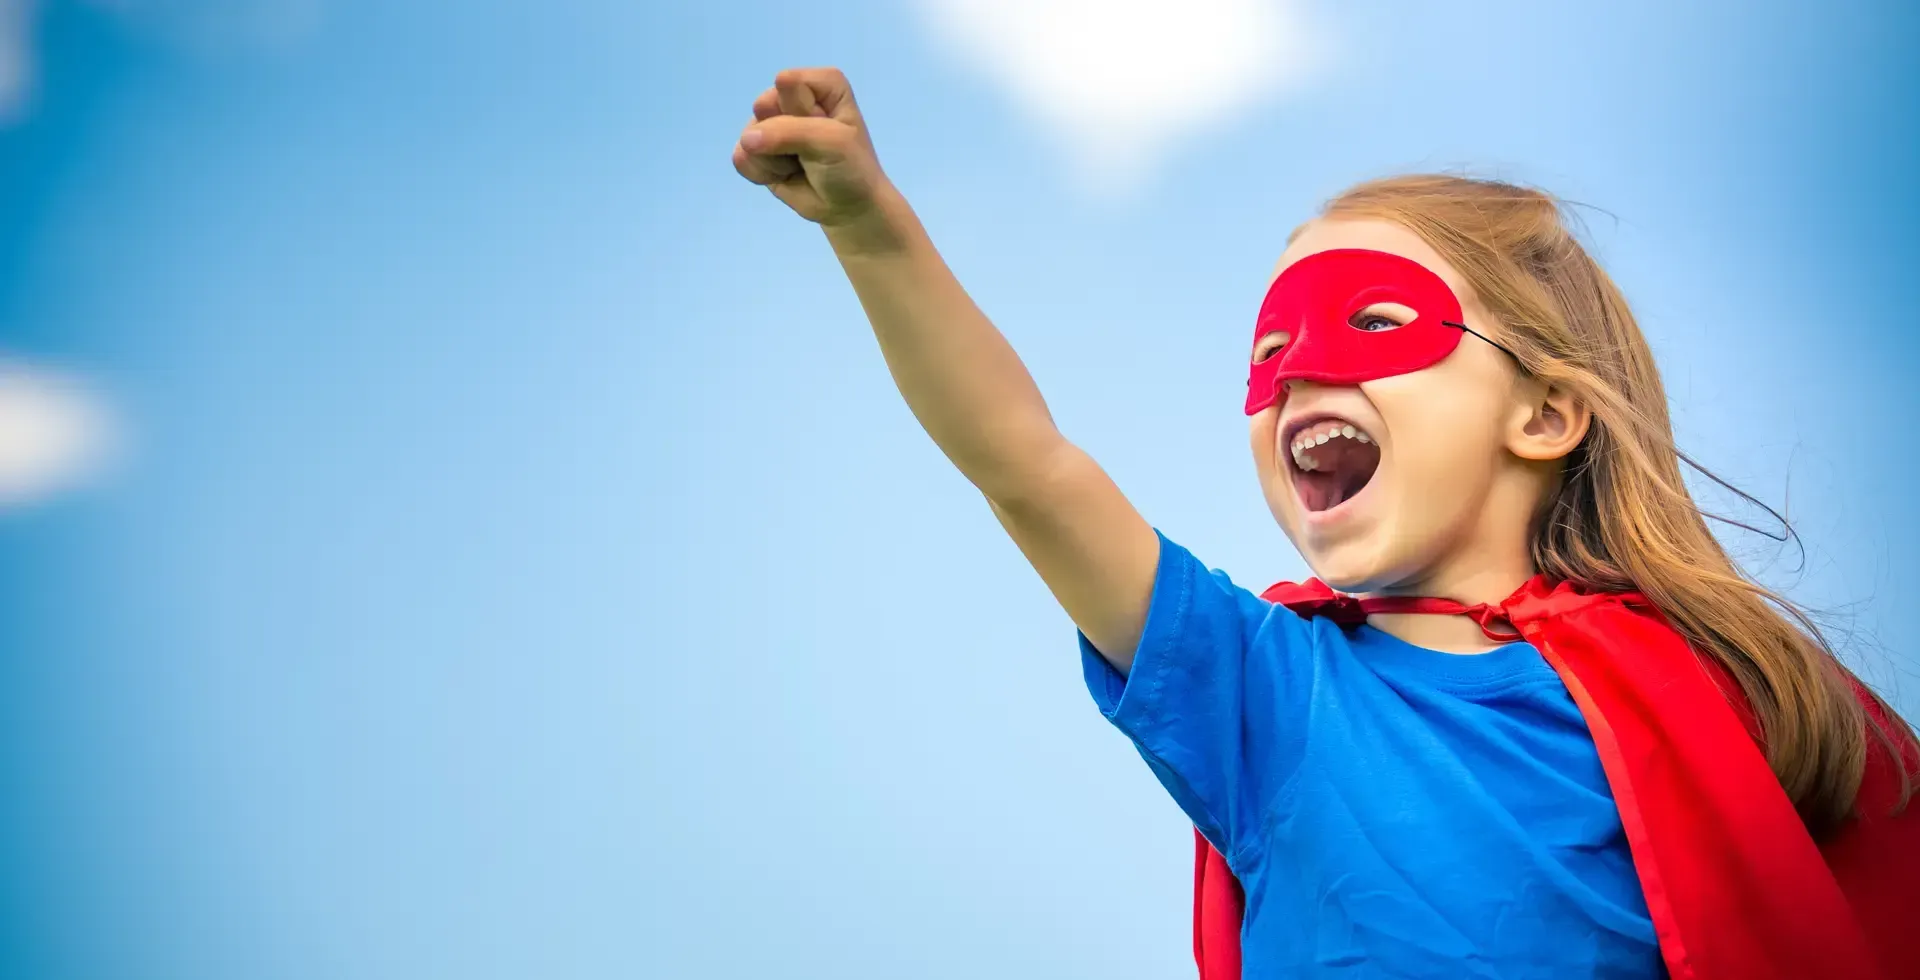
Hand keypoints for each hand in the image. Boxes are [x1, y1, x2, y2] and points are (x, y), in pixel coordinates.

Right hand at [732, 68, 898, 244]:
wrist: (848, 209)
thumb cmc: (850, 168)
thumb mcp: (830, 142)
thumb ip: (789, 131)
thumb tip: (746, 138)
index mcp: (820, 83)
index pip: (789, 83)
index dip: (801, 110)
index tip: (825, 130)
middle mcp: (793, 97)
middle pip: (764, 105)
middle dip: (782, 136)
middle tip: (810, 151)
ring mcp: (773, 124)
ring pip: (749, 134)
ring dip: (774, 159)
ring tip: (800, 166)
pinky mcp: (758, 150)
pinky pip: (741, 156)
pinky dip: (762, 172)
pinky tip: (784, 175)